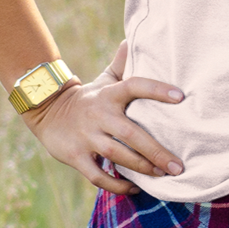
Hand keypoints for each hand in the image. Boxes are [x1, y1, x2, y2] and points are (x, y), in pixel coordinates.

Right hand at [21, 41, 183, 194]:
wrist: (47, 112)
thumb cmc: (89, 97)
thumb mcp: (104, 80)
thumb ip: (122, 64)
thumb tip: (133, 39)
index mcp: (109, 95)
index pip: (135, 85)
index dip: (157, 89)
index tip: (181, 97)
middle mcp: (99, 115)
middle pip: (131, 134)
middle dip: (156, 151)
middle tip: (178, 166)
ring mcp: (86, 137)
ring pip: (117, 155)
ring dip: (141, 168)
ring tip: (162, 175)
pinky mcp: (75, 156)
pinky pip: (98, 176)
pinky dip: (117, 185)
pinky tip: (135, 188)